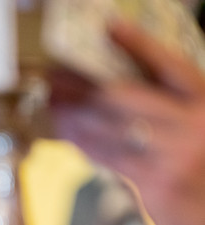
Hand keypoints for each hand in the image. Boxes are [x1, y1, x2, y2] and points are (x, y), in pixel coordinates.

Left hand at [49, 19, 204, 224]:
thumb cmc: (200, 175)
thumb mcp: (194, 133)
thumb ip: (168, 112)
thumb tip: (111, 91)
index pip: (171, 65)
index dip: (139, 45)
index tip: (109, 27)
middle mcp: (195, 124)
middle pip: (126, 94)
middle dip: (83, 84)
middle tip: (52, 76)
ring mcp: (176, 153)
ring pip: (111, 125)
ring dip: (74, 112)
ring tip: (49, 102)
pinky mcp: (156, 181)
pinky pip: (109, 154)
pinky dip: (84, 141)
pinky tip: (65, 131)